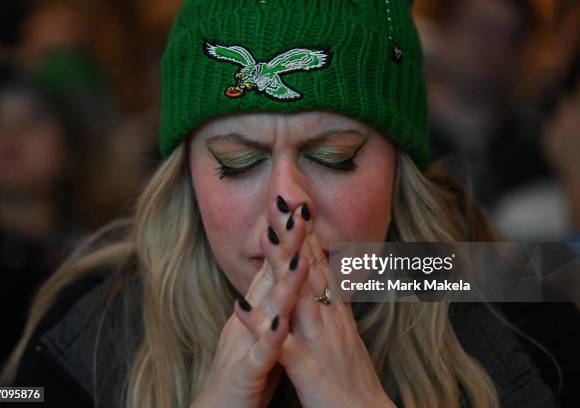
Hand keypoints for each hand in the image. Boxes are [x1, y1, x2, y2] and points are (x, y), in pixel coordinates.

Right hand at [193, 208, 310, 407]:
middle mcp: (250, 317)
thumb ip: (272, 298)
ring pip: (266, 308)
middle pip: (269, 274)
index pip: (275, 263)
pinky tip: (281, 321)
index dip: (288, 233)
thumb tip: (288, 269)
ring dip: (281, 281)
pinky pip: (260, 351)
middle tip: (297, 208)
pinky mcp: (246, 371)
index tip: (301, 203)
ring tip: (297, 256)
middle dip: (285, 242)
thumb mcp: (263, 327)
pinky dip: (269, 333)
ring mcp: (247, 342)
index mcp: (259, 307)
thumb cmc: (246, 370)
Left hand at [237, 199, 394, 406]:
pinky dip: (262, 324)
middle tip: (283, 195)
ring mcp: (319, 340)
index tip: (296, 200)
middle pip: (310, 267)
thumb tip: (325, 277)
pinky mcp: (307, 368)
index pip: (320, 262)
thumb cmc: (350, 378)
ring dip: (283, 262)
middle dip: (297, 231)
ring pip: (299, 294)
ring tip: (266, 231)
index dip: (307, 230)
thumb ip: (333, 304)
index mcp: (335, 310)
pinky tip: (239, 305)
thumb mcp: (344, 333)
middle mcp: (329, 317)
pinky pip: (281, 344)